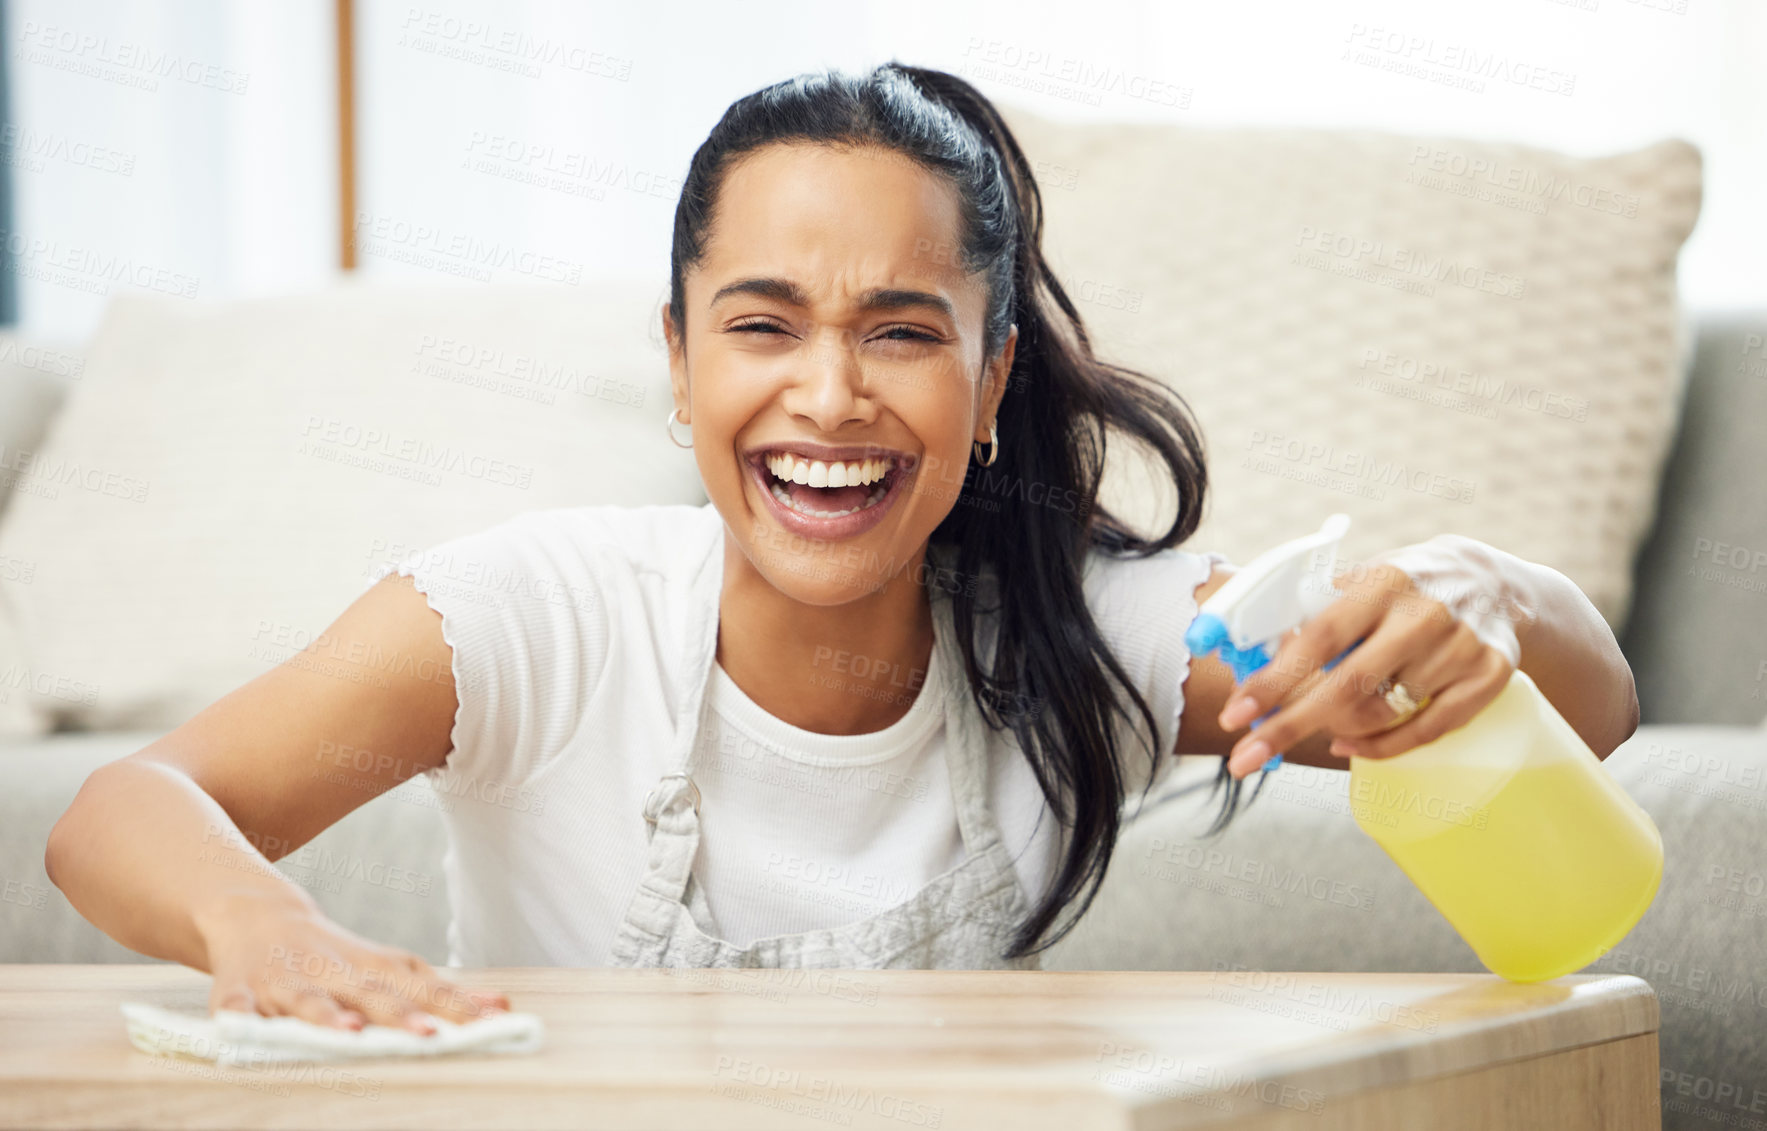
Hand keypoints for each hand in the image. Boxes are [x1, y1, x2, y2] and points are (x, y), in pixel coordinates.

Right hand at [196, 888, 509, 1032]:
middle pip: (371, 994)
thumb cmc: (336, 956)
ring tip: (350, 1034)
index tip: (487, 1020)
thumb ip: (439, 992)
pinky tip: (241, 1031)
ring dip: (328, 1017)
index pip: (422, 987)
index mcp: (371, 969)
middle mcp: (333, 973)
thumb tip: (501, 1008)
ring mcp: (285, 982)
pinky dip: (237, 1018)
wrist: (257, 916)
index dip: (452, 1003)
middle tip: (429, 1035)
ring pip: (308, 1002)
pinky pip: (235, 1007)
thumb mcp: (388, 968)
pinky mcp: (238, 992)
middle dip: (400, 1015)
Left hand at [1218, 543, 1522, 777]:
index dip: (1274, 680)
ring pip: (1382, 714)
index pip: (1320, 638)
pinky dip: (1377, 746)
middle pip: (1347, 687)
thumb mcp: (1361, 579)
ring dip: (1335, 729)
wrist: (1495, 582)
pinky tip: (1347, 743)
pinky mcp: (1488, 678)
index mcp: (1382, 582)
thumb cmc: (1404, 585)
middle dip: (1288, 727)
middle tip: (1245, 759)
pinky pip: (1424, 732)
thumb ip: (1312, 611)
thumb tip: (1251, 654)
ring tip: (1317, 725)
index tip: (1235, 712)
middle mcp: (1424, 615)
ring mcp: (1461, 649)